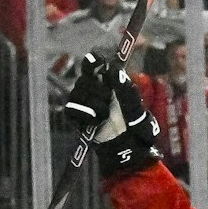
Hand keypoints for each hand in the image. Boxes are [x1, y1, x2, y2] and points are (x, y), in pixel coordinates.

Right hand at [61, 51, 161, 175]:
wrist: (127, 147)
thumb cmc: (133, 125)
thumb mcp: (135, 106)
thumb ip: (126, 89)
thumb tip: (115, 71)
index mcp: (105, 81)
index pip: (92, 64)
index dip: (92, 61)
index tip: (98, 63)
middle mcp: (90, 89)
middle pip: (84, 79)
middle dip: (98, 89)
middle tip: (109, 99)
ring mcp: (81, 103)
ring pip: (77, 93)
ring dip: (95, 104)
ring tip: (105, 114)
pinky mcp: (75, 117)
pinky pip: (72, 109)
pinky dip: (85, 114)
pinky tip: (96, 120)